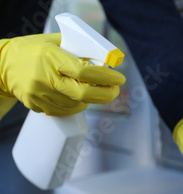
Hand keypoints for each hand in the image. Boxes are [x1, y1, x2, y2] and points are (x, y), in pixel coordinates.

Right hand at [0, 33, 124, 115]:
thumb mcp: (55, 41)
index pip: (84, 72)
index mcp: (51, 57)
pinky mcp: (36, 105)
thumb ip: (79, 50)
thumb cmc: (33, 50)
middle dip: (105, 94)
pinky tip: (76, 97)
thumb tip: (106, 61)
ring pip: (76, 105)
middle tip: (114, 90)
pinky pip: (64, 111)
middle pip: (83, 95)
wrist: (2, 64)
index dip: (106, 78)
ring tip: (91, 90)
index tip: (119, 79)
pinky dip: (75, 105)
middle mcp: (45, 77)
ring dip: (90, 100)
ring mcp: (39, 94)